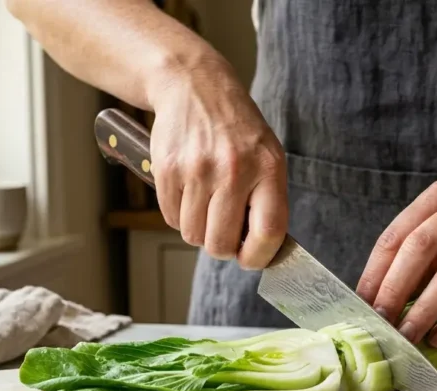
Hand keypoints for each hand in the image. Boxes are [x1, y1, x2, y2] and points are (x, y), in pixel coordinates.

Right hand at [149, 58, 287, 268]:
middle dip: (221, 247)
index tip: (249, 258)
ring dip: (197, 229)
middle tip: (222, 234)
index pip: (268, 232)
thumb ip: (267, 200)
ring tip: (204, 205)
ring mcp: (198, 170)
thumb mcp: (266, 155)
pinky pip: (170, 217)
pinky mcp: (168, 169)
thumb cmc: (236, 130)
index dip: (258, 256)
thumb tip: (261, 250)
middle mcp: (234, 170)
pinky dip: (177, 214)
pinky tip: (187, 192)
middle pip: (222, 242)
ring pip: (192, 234)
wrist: (194, 86)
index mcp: (267, 168)